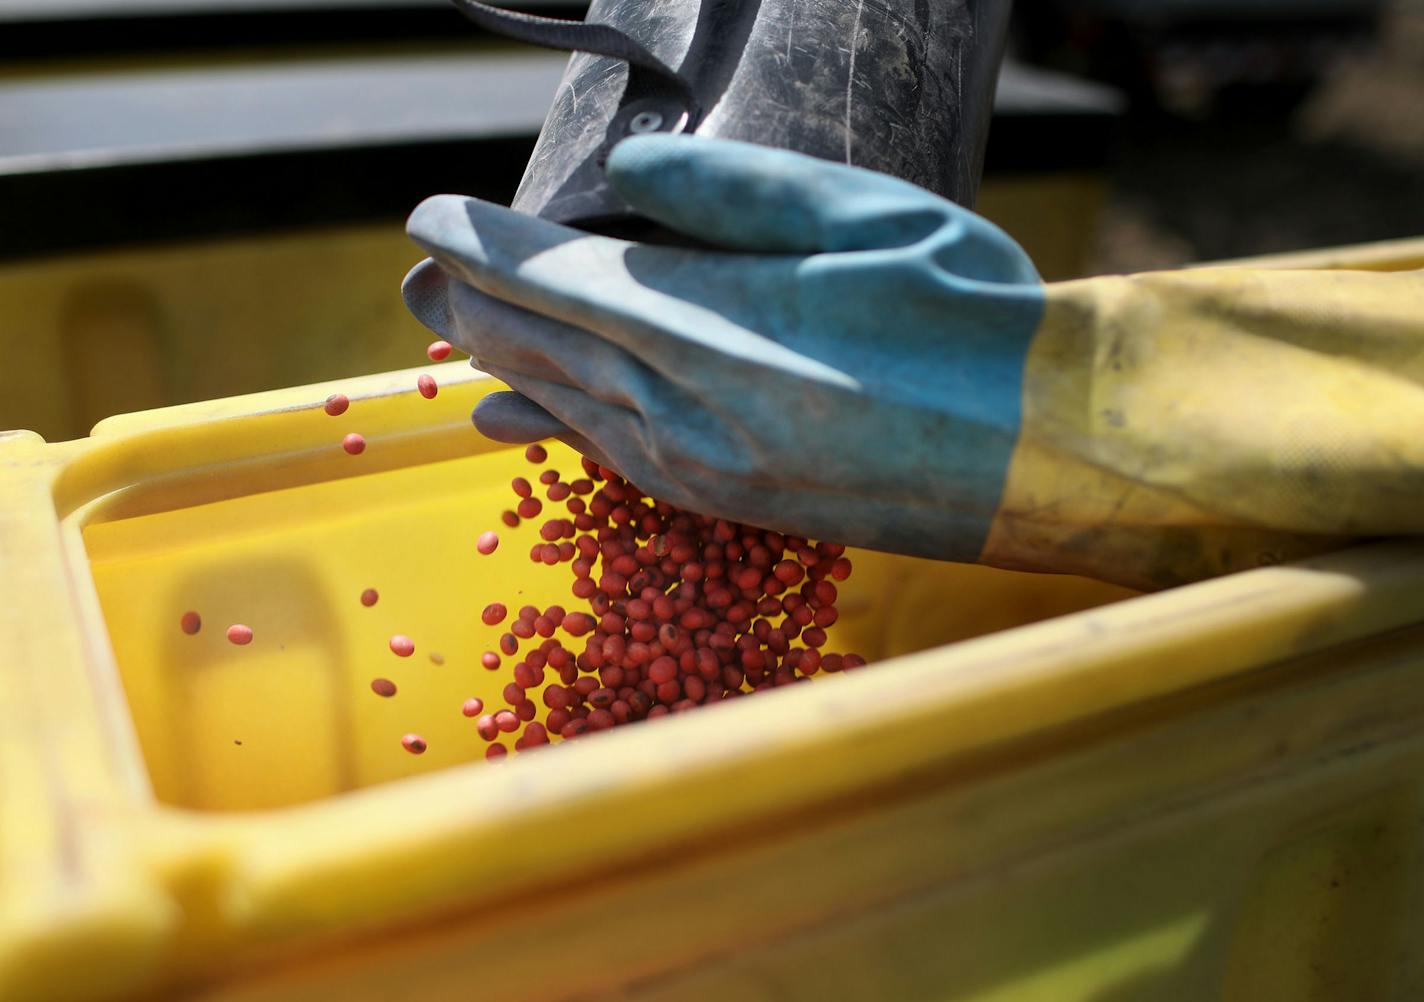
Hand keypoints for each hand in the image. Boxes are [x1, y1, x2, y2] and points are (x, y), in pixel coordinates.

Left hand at [403, 135, 1042, 561]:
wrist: (1045, 454)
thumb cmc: (974, 317)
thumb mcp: (868, 217)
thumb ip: (732, 193)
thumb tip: (623, 180)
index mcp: (722, 324)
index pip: (561, 273)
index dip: (486, 243)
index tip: (428, 218)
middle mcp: (694, 407)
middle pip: (547, 347)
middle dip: (474, 305)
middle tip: (418, 278)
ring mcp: (708, 469)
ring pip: (570, 408)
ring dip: (503, 366)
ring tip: (451, 340)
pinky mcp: (732, 508)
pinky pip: (615, 459)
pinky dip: (558, 429)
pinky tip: (525, 424)